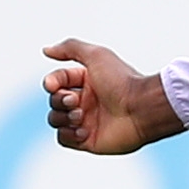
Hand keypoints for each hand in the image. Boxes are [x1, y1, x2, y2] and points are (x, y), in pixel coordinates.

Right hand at [42, 39, 178, 153]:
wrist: (142, 108)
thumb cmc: (122, 81)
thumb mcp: (96, 55)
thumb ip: (70, 48)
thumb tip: (46, 50)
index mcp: (86, 81)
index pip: (57, 80)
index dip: (52, 82)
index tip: (54, 84)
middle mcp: (86, 101)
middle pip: (54, 100)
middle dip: (58, 100)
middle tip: (75, 101)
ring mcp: (87, 121)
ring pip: (55, 119)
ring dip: (62, 117)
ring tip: (80, 116)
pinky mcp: (89, 140)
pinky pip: (63, 139)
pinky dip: (68, 134)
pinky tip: (83, 130)